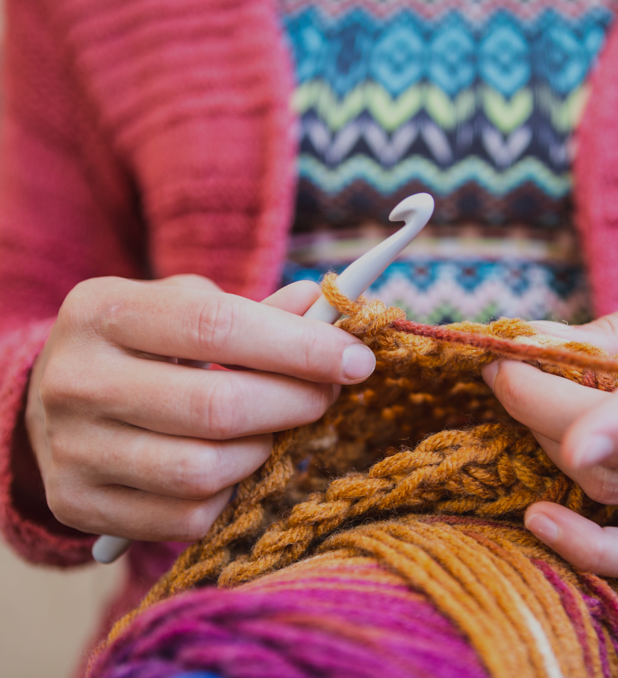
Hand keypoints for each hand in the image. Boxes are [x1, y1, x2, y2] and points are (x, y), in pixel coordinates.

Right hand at [26, 275, 375, 541]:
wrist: (57, 397)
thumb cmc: (142, 346)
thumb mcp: (183, 308)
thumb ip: (255, 311)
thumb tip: (322, 305)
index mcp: (104, 312)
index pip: (217, 327)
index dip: (299, 346)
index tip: (356, 359)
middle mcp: (78, 381)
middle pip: (217, 406)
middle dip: (296, 401)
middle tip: (328, 393)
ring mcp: (73, 450)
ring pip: (204, 471)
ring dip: (264, 451)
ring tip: (274, 428)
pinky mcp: (81, 504)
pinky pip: (186, 517)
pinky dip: (230, 494)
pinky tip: (232, 464)